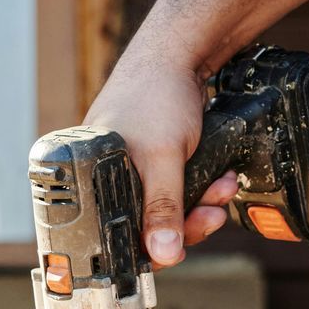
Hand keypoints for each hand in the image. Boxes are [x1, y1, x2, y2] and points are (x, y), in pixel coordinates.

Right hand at [85, 59, 237, 267]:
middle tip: (211, 215)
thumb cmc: (156, 95)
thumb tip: (162, 254)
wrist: (181, 54)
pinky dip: (202, 189)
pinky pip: (179, 190)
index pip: (110, 232)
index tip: (179, 250)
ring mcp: (132, 167)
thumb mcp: (162, 157)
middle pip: (144, 225)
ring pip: (167, 208)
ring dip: (201, 205)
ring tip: (222, 190)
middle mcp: (105, 175)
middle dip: (186, 221)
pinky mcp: (157, 161)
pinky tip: (221, 180)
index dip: (147, 247)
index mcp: (87, 176)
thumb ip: (163, 207)